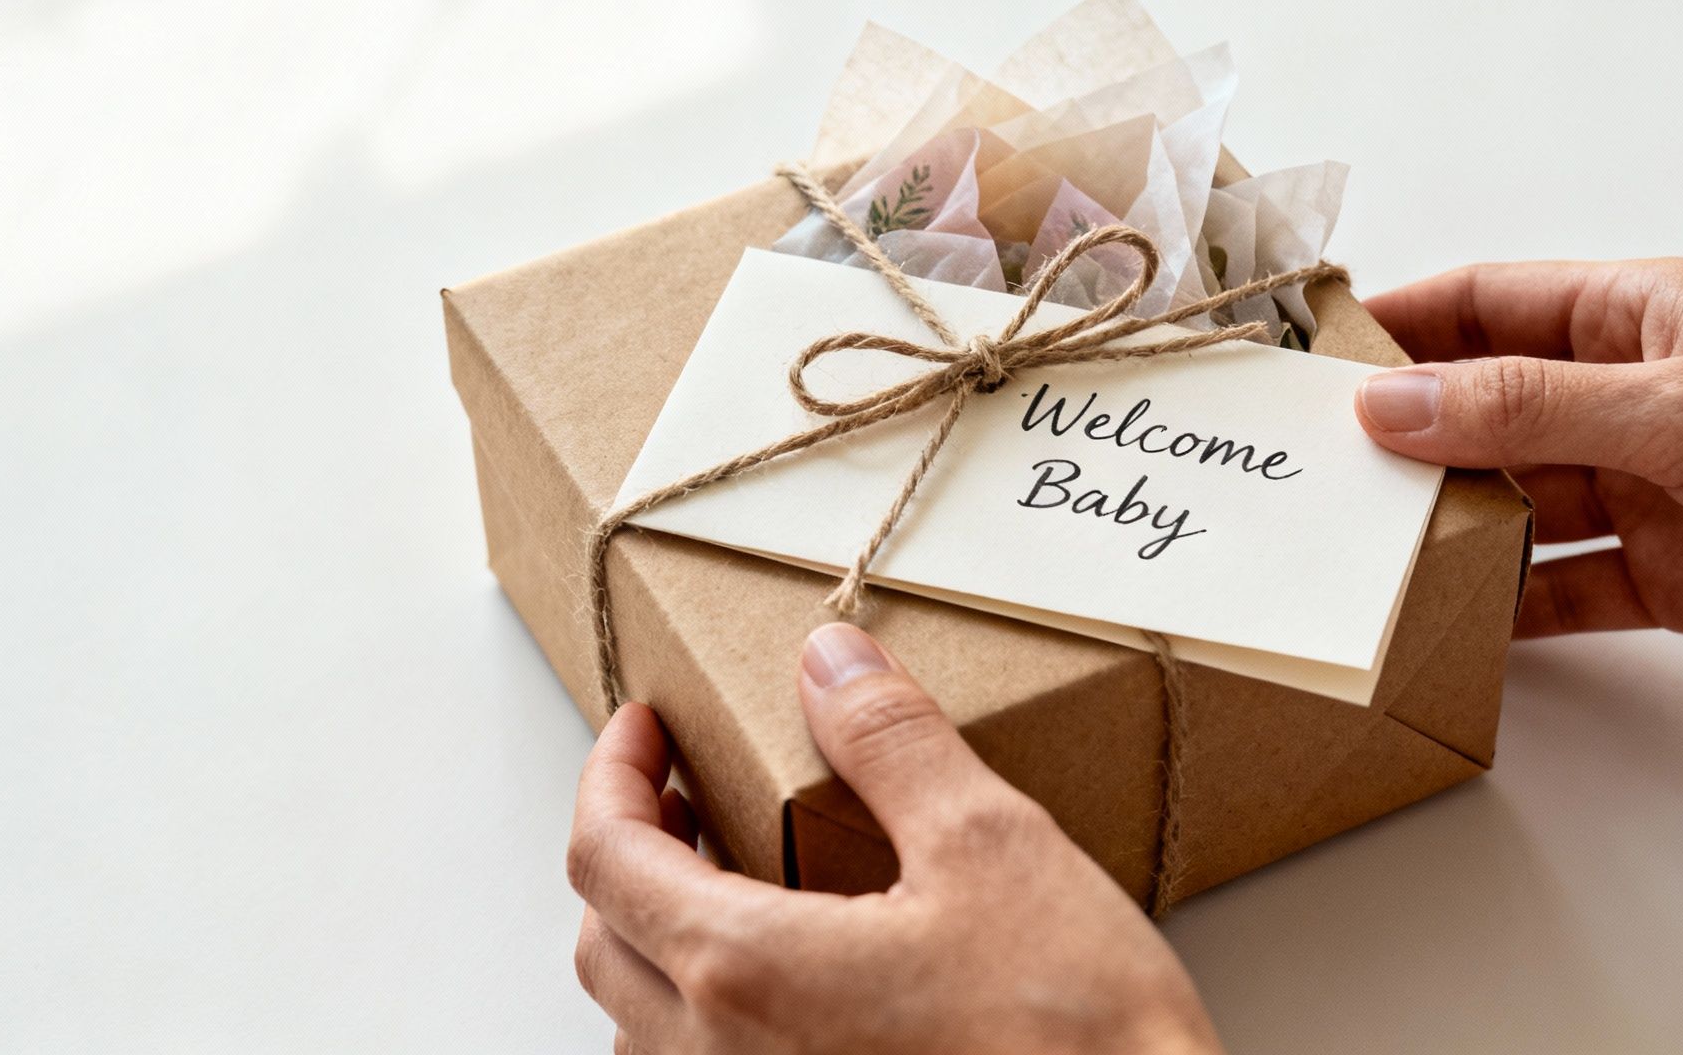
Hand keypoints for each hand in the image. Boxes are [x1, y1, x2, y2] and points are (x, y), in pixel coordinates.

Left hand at [569, 622, 1220, 1053]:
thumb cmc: (1078, 1041)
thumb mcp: (991, 848)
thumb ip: (892, 743)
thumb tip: (830, 664)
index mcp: (745, 973)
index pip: (606, 859)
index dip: (611, 775)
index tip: (646, 728)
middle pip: (604, 945)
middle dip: (627, 851)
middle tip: (681, 791)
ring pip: (645, 1029)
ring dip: (659, 940)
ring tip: (732, 879)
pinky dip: (706, 1016)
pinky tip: (790, 983)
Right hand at [1353, 258, 1682, 685]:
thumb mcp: (1675, 406)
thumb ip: (1523, 409)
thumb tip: (1389, 405)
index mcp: (1639, 317)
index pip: (1489, 304)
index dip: (1401, 326)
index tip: (1312, 358)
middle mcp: (1633, 398)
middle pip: (1489, 410)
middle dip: (1409, 438)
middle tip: (1315, 473)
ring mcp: (1651, 491)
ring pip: (1518, 504)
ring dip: (1452, 527)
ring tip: (1364, 552)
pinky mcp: (1673, 577)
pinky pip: (1565, 589)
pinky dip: (1510, 609)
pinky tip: (1452, 624)